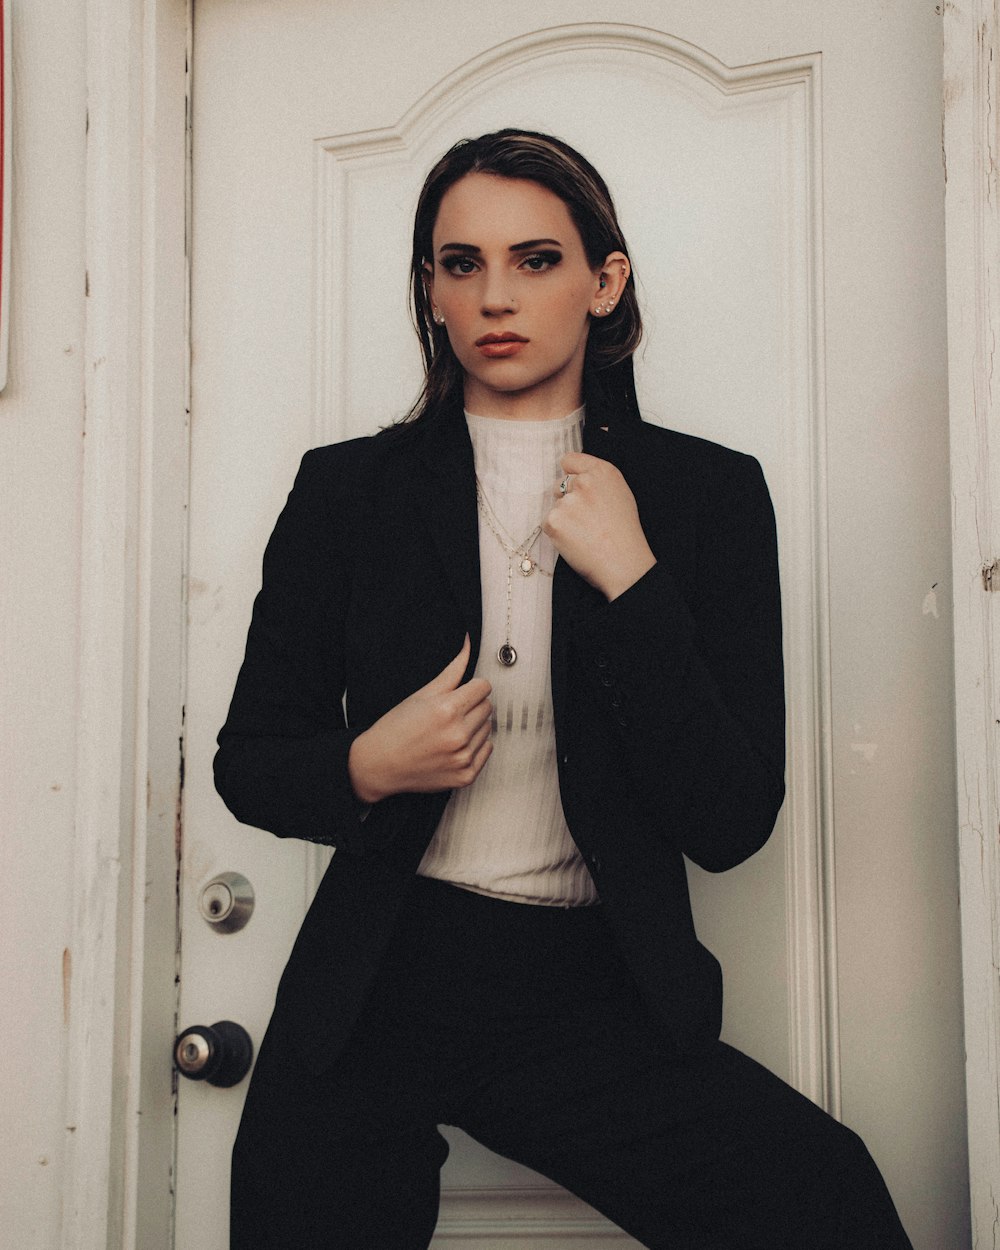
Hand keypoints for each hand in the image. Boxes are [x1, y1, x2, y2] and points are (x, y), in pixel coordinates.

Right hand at [347, 635, 492, 803]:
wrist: (379, 765)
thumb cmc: (395, 729)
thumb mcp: (422, 694)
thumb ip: (452, 670)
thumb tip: (467, 646)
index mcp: (447, 710)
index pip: (483, 688)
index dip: (472, 687)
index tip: (461, 692)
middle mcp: (457, 735)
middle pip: (487, 707)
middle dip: (471, 706)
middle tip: (450, 713)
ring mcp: (462, 757)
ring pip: (488, 729)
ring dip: (473, 727)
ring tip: (448, 731)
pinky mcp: (465, 776)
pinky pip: (486, 751)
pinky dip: (474, 747)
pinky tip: (453, 746)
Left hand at [545, 452, 655, 599]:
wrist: (623, 564)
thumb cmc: (624, 533)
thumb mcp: (620, 494)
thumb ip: (597, 479)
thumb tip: (573, 475)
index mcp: (602, 472)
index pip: (569, 460)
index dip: (570, 474)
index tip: (574, 488)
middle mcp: (583, 482)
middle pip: (559, 484)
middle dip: (567, 499)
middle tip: (587, 520)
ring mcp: (567, 502)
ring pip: (554, 506)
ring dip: (563, 518)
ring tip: (584, 533)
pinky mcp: (554, 521)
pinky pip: (547, 522)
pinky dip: (557, 533)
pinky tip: (575, 541)